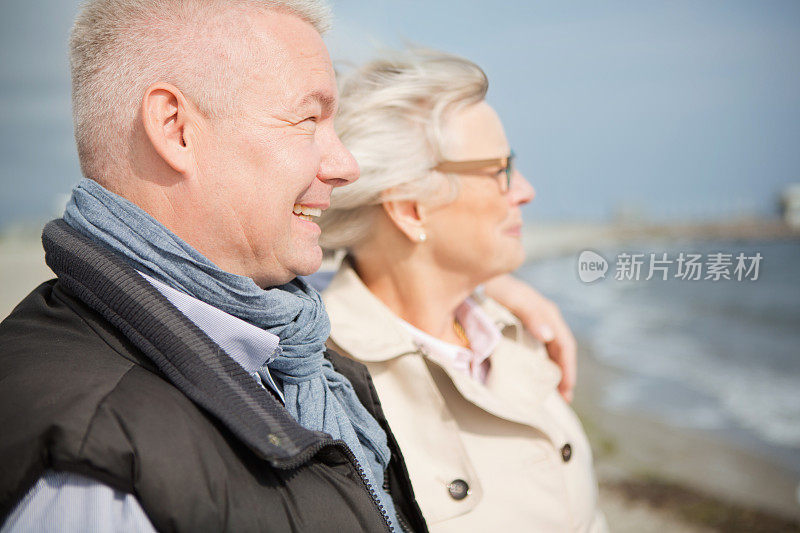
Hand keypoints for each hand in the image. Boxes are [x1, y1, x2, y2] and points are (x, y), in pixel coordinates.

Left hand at [483, 274, 576, 402]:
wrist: (470, 274)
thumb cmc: (491, 283)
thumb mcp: (513, 296)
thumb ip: (531, 312)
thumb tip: (549, 335)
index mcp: (544, 312)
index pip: (564, 344)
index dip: (568, 368)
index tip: (566, 392)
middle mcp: (541, 316)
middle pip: (559, 349)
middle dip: (563, 374)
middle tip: (562, 400)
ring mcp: (529, 319)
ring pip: (547, 349)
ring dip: (550, 370)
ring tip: (549, 393)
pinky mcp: (515, 323)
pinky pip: (533, 346)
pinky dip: (536, 362)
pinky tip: (529, 376)